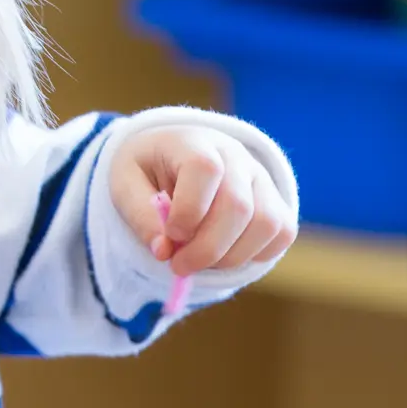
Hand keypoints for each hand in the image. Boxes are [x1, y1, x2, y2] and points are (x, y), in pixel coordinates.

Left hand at [112, 126, 294, 275]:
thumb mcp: (124, 185)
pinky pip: (282, 233)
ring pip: (266, 223)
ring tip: (201, 261)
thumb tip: (164, 251)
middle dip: (207, 248)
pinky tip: (224, 255)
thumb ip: (140, 216)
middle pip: (238, 205)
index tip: (169, 235)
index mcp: (193, 142)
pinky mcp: (275, 200)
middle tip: (180, 266)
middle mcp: (235, 155)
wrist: (172, 156)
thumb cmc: (147, 171)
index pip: (205, 169)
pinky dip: (255, 255)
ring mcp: (260, 177)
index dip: (188, 211)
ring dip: (231, 256)